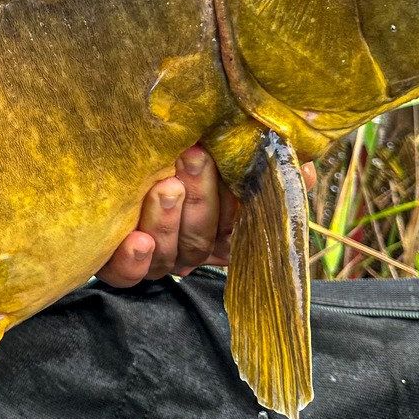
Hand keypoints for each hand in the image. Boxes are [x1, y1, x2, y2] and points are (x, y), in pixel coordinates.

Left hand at [96, 145, 317, 286]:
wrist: (114, 142)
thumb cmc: (175, 145)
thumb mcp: (222, 149)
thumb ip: (264, 164)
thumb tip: (305, 171)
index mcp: (219, 229)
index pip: (235, 233)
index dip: (236, 208)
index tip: (233, 169)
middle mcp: (187, 247)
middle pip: (201, 241)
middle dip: (200, 199)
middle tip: (193, 155)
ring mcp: (152, 256)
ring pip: (167, 255)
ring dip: (167, 221)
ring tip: (164, 185)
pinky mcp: (113, 261)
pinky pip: (124, 276)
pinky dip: (132, 262)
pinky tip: (136, 240)